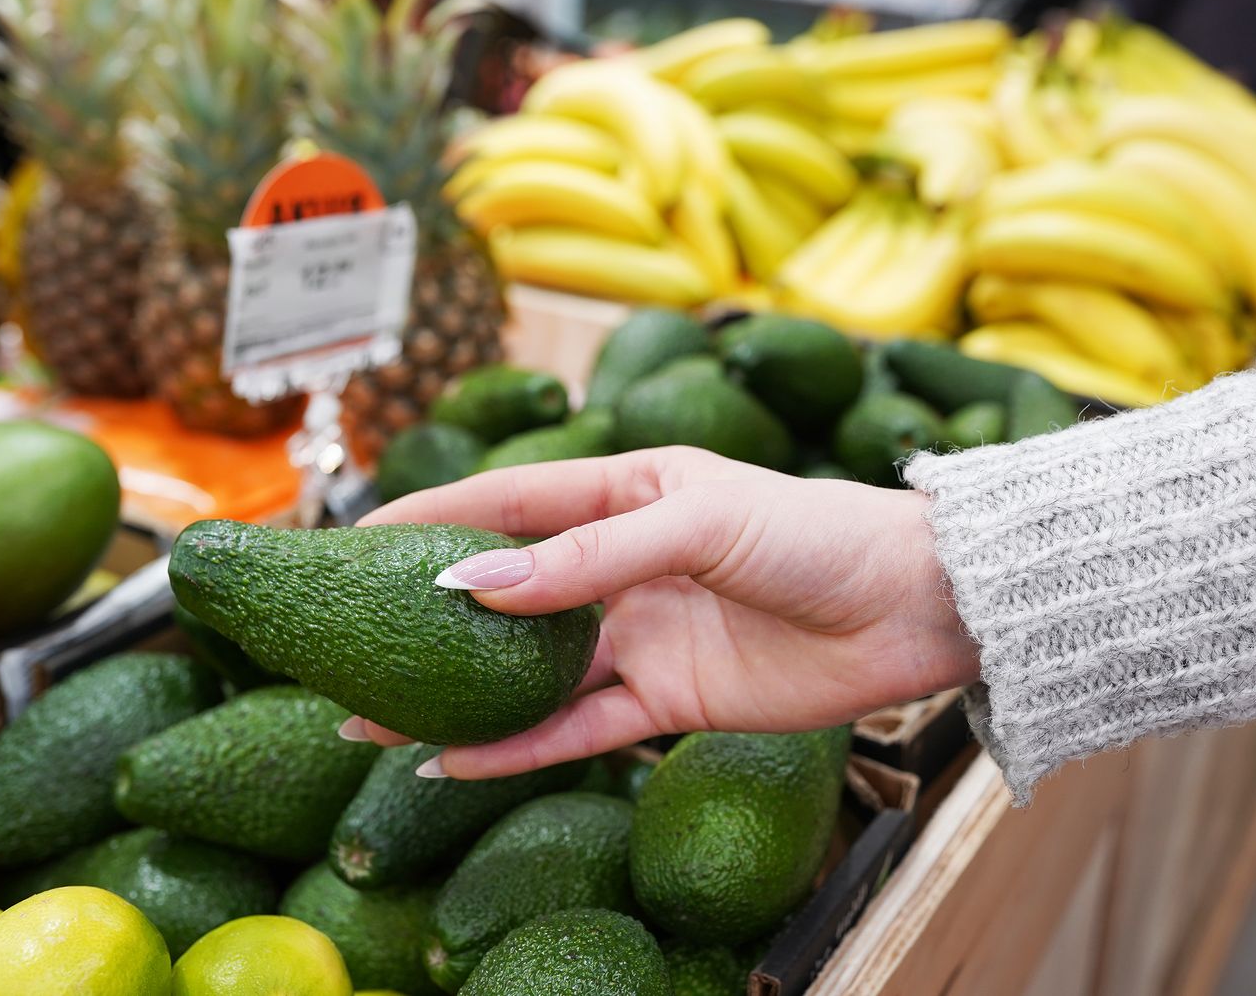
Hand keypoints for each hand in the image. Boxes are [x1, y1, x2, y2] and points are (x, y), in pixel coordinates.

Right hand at [353, 447, 975, 778]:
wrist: (912, 605)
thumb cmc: (818, 532)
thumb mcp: (699, 520)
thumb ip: (589, 555)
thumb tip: (473, 585)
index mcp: (628, 492)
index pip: (508, 502)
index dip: (430, 521)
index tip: (352, 543)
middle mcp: (624, 564)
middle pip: (506, 594)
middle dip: (425, 616)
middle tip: (343, 640)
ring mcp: (643, 636)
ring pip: (528, 671)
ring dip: (455, 695)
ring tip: (367, 718)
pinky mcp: (669, 701)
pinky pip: (578, 728)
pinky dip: (518, 747)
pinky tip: (453, 763)